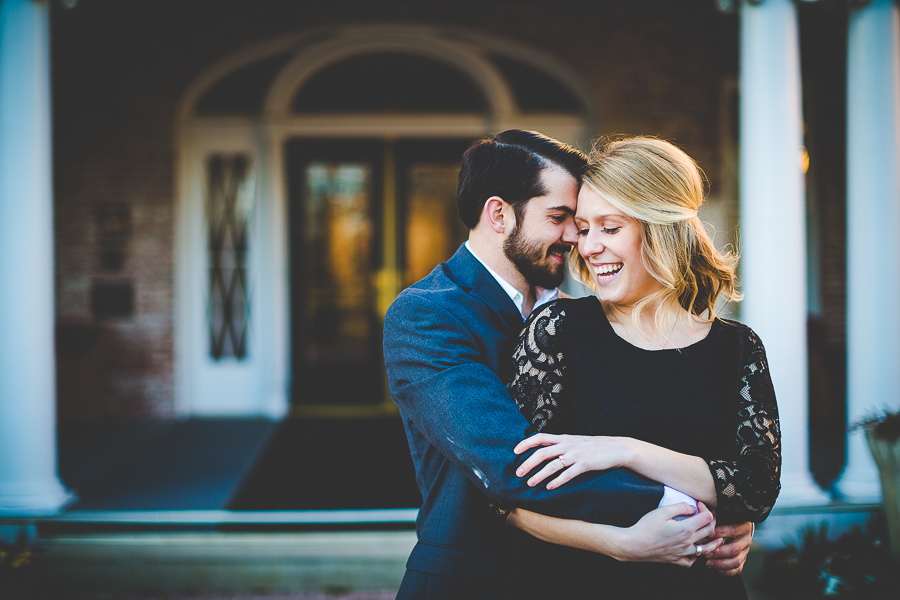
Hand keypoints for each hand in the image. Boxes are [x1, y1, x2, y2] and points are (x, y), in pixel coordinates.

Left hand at [514, 433, 633, 489]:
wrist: (617, 448)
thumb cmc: (594, 447)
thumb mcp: (576, 441)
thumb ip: (561, 444)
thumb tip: (545, 450)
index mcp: (564, 438)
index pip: (540, 437)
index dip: (526, 443)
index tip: (514, 451)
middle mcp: (567, 444)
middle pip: (542, 453)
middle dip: (528, 463)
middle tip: (518, 473)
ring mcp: (576, 454)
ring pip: (552, 465)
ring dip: (539, 475)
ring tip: (530, 483)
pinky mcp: (585, 464)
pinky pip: (568, 474)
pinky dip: (557, 481)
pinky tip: (550, 487)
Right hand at [612, 501, 720, 567]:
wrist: (635, 545)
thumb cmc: (646, 527)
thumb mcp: (663, 511)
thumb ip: (680, 507)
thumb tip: (693, 508)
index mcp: (686, 529)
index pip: (707, 517)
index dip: (705, 508)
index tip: (698, 504)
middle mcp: (688, 542)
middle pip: (710, 531)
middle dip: (712, 520)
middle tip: (707, 514)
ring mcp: (683, 553)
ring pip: (706, 549)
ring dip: (713, 541)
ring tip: (716, 536)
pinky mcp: (676, 560)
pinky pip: (692, 561)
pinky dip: (696, 556)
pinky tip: (694, 550)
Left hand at [704, 521, 752, 575]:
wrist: (737, 527)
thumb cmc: (725, 520)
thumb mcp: (723, 517)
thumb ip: (716, 518)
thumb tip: (703, 514)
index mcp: (743, 527)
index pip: (733, 530)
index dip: (721, 532)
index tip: (709, 534)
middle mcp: (746, 540)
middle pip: (734, 549)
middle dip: (719, 552)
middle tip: (707, 553)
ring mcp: (745, 551)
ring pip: (736, 561)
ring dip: (721, 564)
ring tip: (708, 563)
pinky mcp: (743, 560)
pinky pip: (737, 569)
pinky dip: (727, 571)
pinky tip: (717, 570)